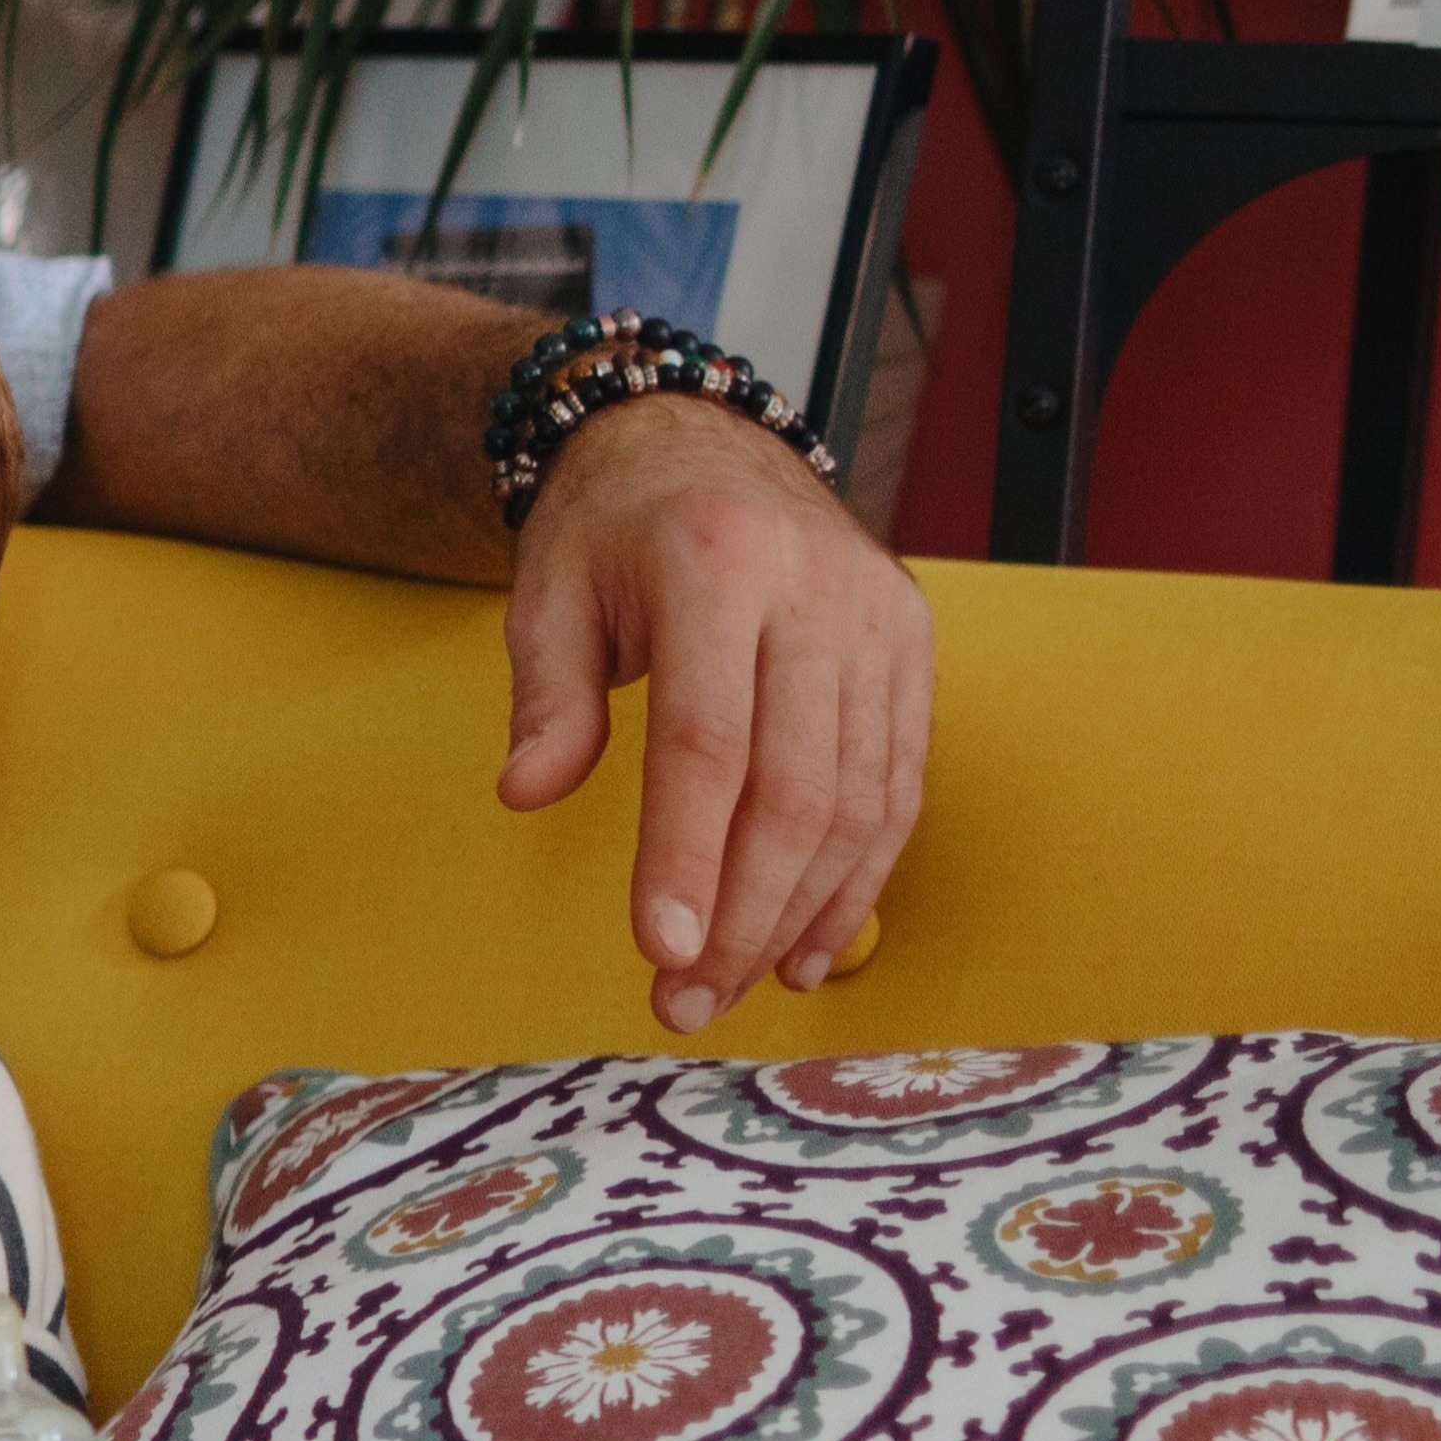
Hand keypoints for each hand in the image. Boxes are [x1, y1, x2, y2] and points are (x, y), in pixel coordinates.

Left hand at [498, 397, 934, 1036]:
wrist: (699, 440)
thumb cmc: (612, 527)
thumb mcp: (547, 593)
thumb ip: (545, 698)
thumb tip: (527, 794)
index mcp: (715, 566)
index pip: (708, 741)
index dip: (688, 856)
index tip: (660, 950)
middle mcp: (816, 591)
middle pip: (796, 788)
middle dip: (743, 912)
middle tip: (687, 1000)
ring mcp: (879, 617)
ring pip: (860, 799)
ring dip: (802, 911)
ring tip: (739, 986)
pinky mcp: (913, 645)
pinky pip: (899, 782)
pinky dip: (861, 874)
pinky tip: (808, 940)